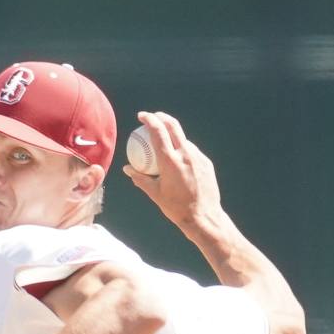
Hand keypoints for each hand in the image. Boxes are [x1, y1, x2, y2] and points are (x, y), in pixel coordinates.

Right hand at [123, 111, 220, 231]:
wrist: (203, 217)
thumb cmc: (176, 208)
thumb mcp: (155, 194)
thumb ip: (140, 179)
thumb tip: (127, 169)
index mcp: (170, 161)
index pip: (158, 131)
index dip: (149, 119)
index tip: (142, 116)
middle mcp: (185, 155)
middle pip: (173, 125)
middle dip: (162, 116)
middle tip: (154, 117)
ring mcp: (198, 157)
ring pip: (183, 139)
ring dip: (173, 136)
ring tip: (165, 141)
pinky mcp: (206, 162)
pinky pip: (192, 151)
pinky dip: (183, 150)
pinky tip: (178, 158)